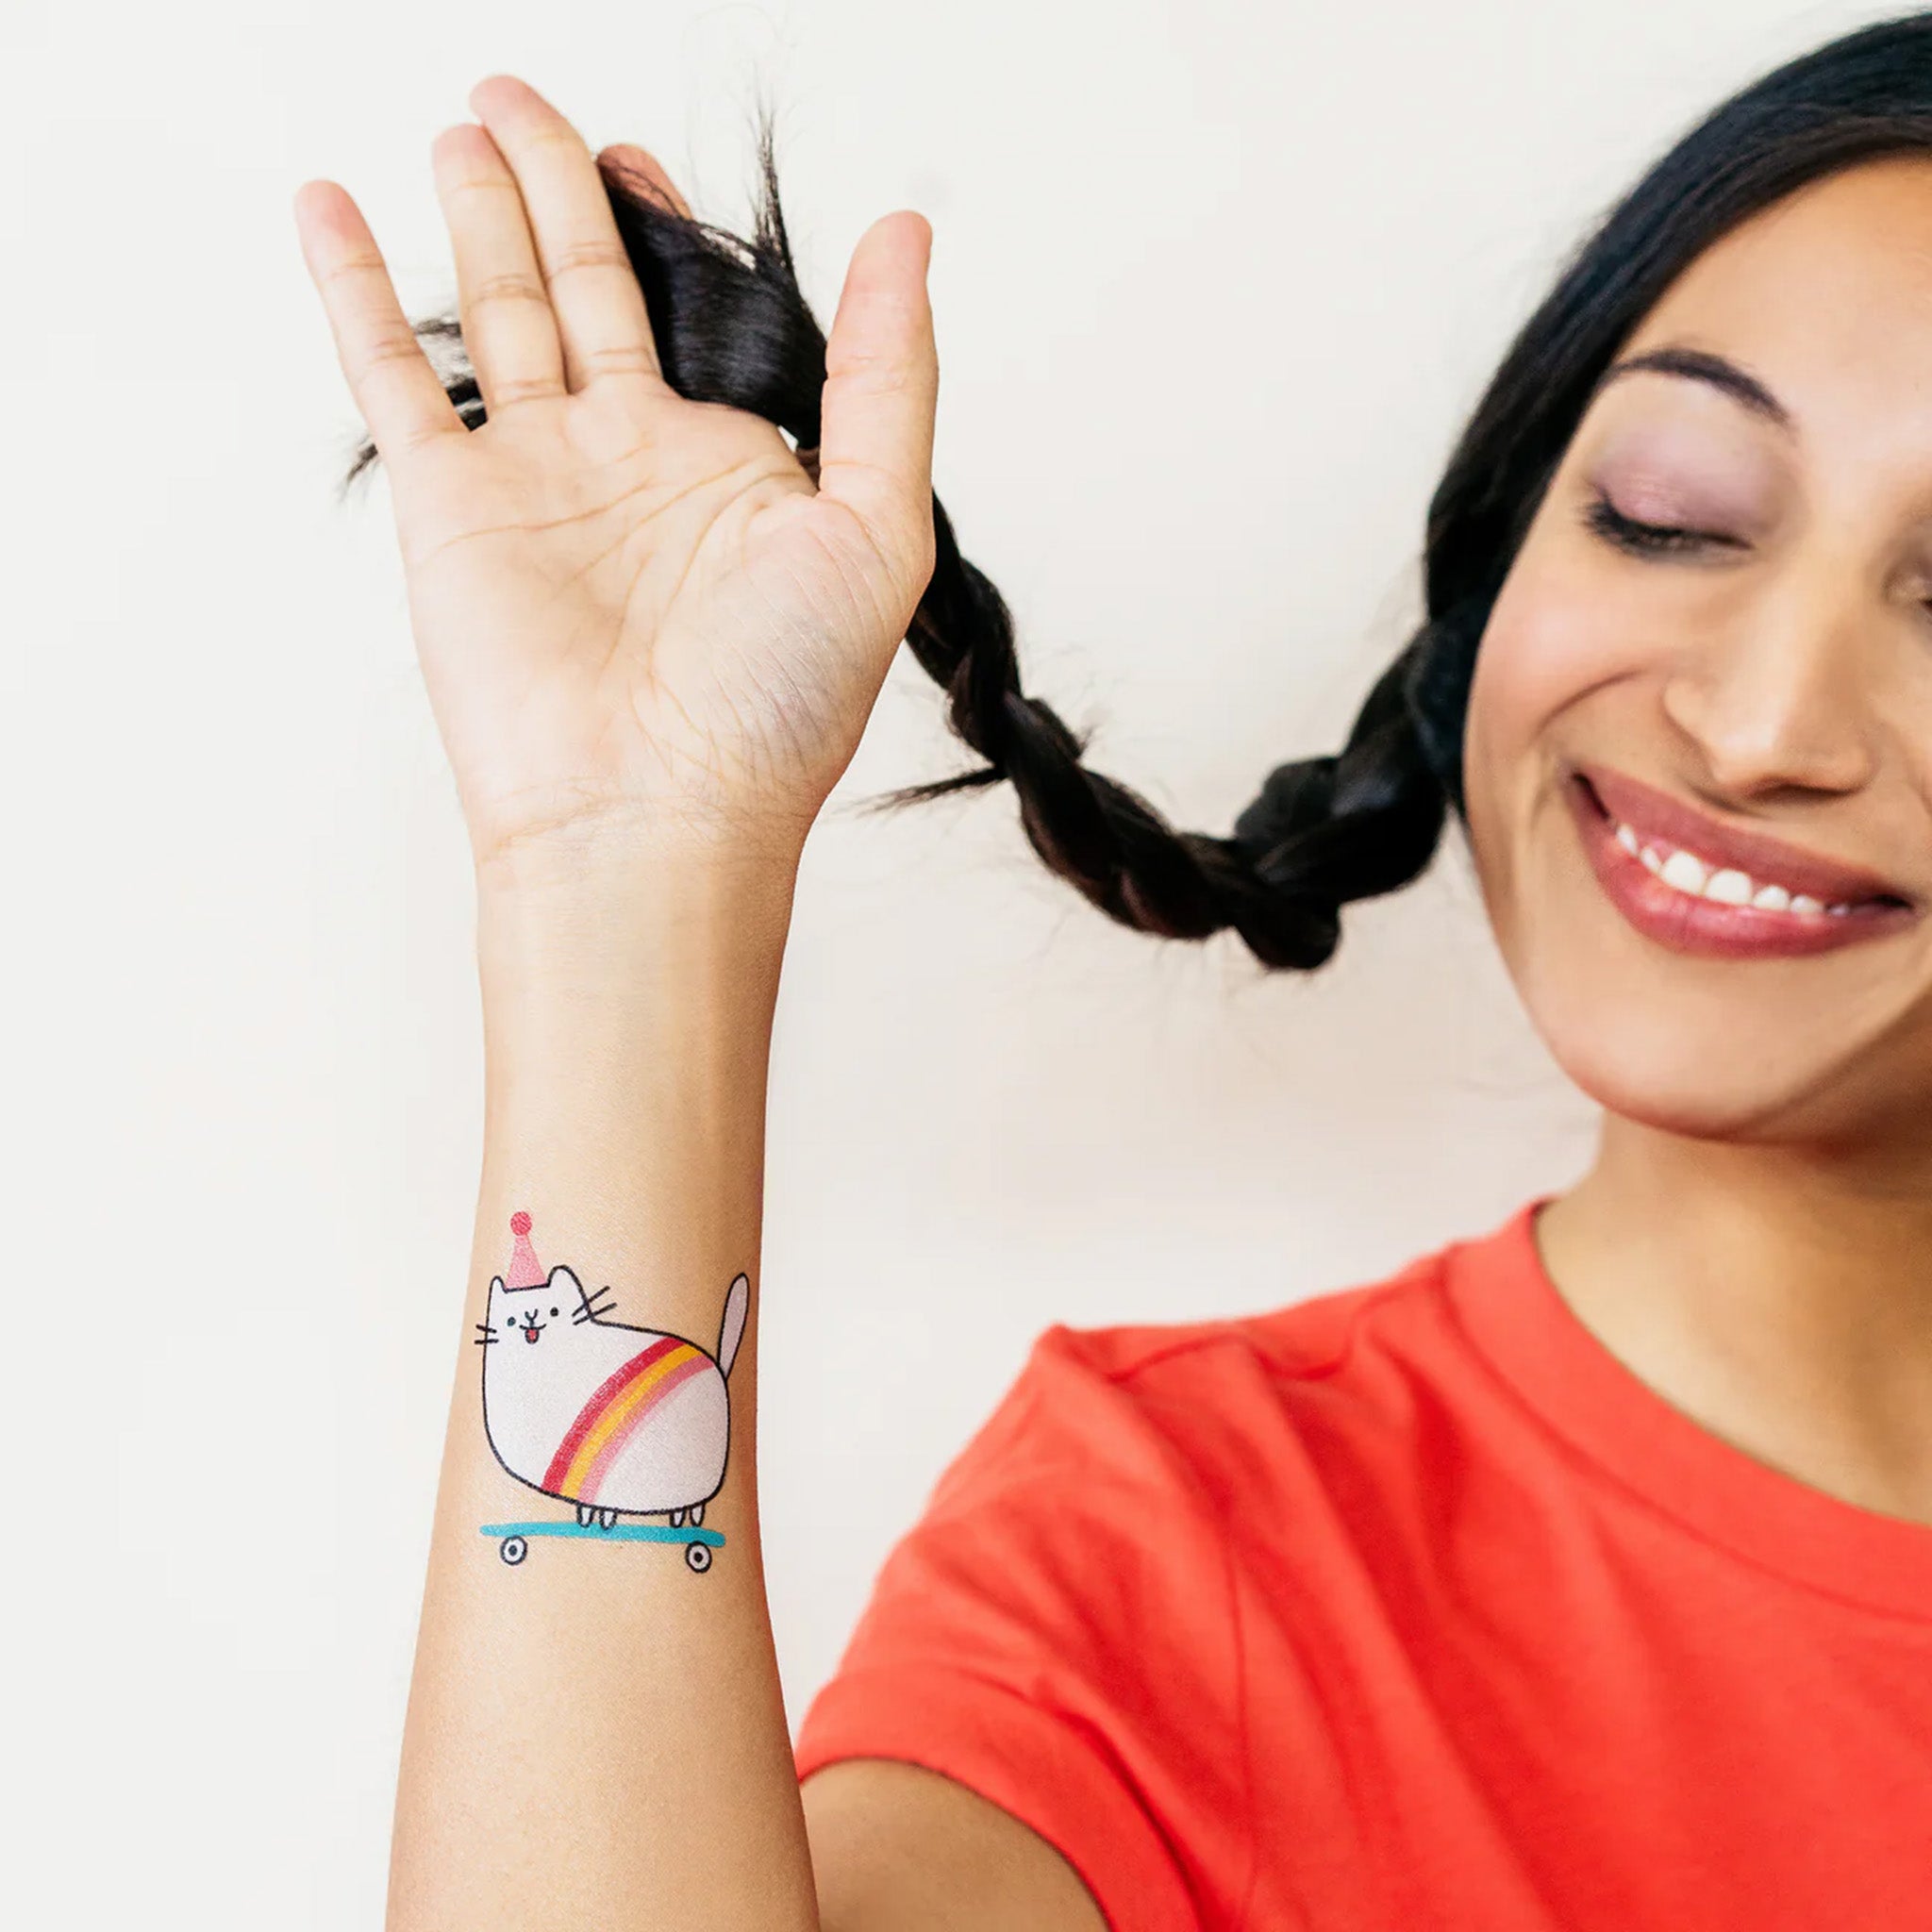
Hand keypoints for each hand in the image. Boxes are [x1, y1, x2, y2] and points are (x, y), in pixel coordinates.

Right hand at [294, 74, 937, 876]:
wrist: (653, 815)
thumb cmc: (775, 705)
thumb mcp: (876, 526)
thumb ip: (887, 376)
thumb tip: (905, 236)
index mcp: (733, 462)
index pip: (694, 312)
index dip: (666, 227)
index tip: (637, 159)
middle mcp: (633, 460)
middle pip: (588, 285)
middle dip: (556, 187)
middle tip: (519, 102)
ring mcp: (538, 477)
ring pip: (501, 310)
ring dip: (479, 217)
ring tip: (463, 130)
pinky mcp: (453, 505)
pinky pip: (394, 372)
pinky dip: (358, 290)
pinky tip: (333, 208)